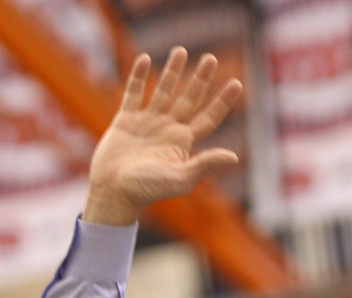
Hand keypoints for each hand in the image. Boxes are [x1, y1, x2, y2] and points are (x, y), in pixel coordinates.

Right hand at [83, 47, 243, 225]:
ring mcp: (147, 123)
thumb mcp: (180, 179)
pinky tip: (144, 59)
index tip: (237, 83)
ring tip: (181, 51)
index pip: (209, 117)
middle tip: (210, 59)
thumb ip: (205, 165)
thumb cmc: (148, 190)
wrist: (114, 192)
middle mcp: (168, 130)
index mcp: (184, 143)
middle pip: (189, 99)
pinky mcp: (125, 120)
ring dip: (173, 72)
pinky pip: (133, 94)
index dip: (223, 101)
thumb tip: (234, 157)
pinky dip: (138, 77)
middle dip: (200, 79)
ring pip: (163, 91)